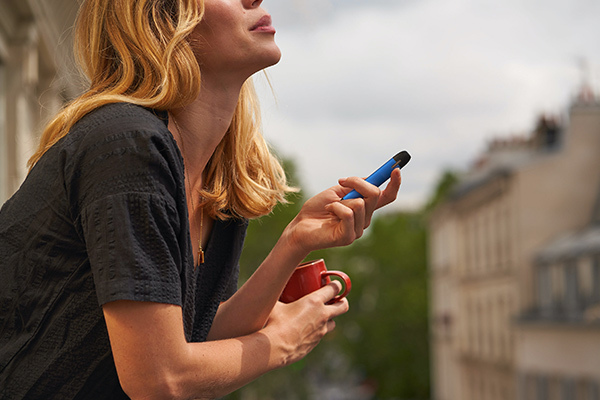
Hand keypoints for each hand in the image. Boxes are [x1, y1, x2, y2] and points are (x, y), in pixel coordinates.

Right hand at [262, 282, 349, 366]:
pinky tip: (307, 329)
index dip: (336, 285)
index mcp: (314, 301)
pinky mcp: (316, 342)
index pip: (334, 289)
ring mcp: (321, 330)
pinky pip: (321, 334)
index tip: (334, 284)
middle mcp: (322, 315)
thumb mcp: (275, 303)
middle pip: (343, 306)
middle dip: (341, 301)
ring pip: (334, 322)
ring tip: (319, 315)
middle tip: (334, 299)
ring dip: (330, 318)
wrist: (275, 348)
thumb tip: (269, 288)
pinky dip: (318, 330)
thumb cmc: (274, 323)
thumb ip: (276, 295)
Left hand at [284, 168, 400, 253]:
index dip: (394, 183)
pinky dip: (335, 207)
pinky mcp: (348, 237)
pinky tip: (328, 212)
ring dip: (341, 200)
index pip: (386, 197)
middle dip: (357, 183)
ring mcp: (357, 230)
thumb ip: (353, 187)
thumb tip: (370, 179)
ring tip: (329, 207)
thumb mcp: (336, 192)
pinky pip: (348, 214)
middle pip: (374, 194)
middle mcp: (364, 219)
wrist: (299, 227)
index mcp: (364, 208)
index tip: (395, 168)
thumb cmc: (316, 210)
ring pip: (360, 204)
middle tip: (341, 181)